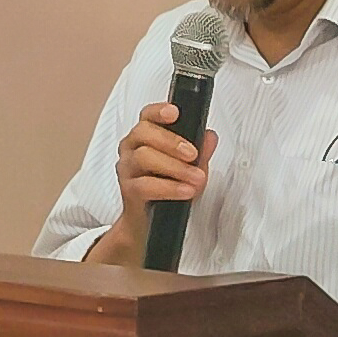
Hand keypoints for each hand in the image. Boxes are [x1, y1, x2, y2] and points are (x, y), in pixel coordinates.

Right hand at [87, 104, 217, 264]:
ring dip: (174, 167)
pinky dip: (169, 187)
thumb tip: (210, 136)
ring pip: (143, 157)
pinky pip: (145, 185)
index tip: (175, 113)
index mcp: (144, 137)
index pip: (147, 115)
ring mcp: (127, 170)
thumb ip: (200, 152)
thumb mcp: (190, 168)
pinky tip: (185, 191)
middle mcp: (131, 149)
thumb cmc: (168, 190)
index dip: (159, 111)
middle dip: (171, 141)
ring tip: (195, 178)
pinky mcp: (129, 192)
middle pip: (143, 132)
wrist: (150, 225)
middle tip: (193, 154)